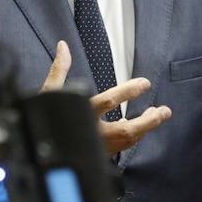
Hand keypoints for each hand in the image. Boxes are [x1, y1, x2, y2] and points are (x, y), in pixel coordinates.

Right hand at [41, 41, 172, 154]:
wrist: (38, 153)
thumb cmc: (45, 120)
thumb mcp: (48, 93)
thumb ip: (58, 70)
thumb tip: (63, 46)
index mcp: (80, 115)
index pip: (107, 102)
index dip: (127, 92)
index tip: (145, 84)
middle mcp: (91, 133)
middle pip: (125, 131)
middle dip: (148, 122)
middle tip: (164, 111)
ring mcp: (97, 147)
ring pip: (127, 141)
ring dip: (146, 128)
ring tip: (159, 114)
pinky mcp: (99, 155)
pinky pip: (122, 146)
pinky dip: (134, 136)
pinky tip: (139, 127)